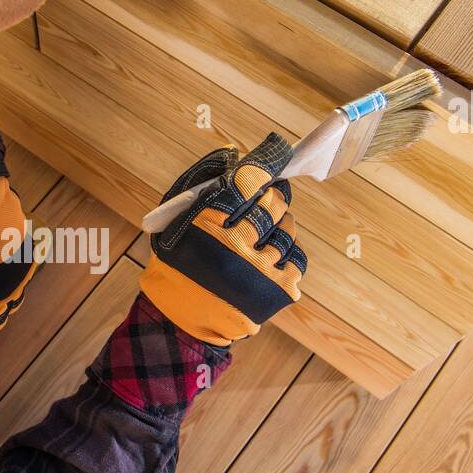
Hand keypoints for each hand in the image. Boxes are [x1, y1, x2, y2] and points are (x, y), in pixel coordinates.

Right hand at [140, 134, 305, 346]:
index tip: (277, 154)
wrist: (179, 318)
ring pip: (288, 231)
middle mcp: (234, 246)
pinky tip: (274, 252)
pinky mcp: (277, 291)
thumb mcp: (174, 219)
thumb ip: (201, 183)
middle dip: (273, 197)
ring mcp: (259, 271)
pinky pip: (297, 258)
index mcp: (205, 225)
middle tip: (270, 196)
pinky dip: (288, 251)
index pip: (248, 182)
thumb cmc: (177, 261)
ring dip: (281, 224)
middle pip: (272, 205)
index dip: (266, 164)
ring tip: (269, 229)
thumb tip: (235, 154)